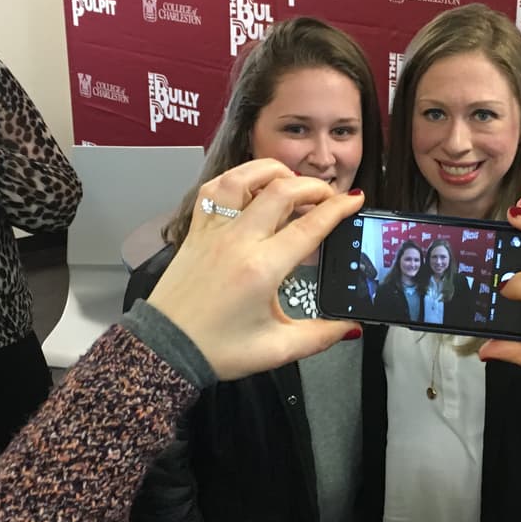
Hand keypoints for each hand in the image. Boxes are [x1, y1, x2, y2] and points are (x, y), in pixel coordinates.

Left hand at [147, 158, 364, 379]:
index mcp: (261, 269)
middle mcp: (237, 242)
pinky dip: (236, 179)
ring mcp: (214, 231)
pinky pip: (214, 189)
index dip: (337, 208)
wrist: (167, 348)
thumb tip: (350, 328)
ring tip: (291, 181)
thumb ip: (321, 336)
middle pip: (281, 190)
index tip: (354, 200)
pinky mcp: (196, 231)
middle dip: (313, 186)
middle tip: (329, 196)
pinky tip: (250, 185)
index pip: (309, 226)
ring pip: (244, 178)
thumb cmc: (215, 348)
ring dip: (273, 171)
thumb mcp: (277, 349)